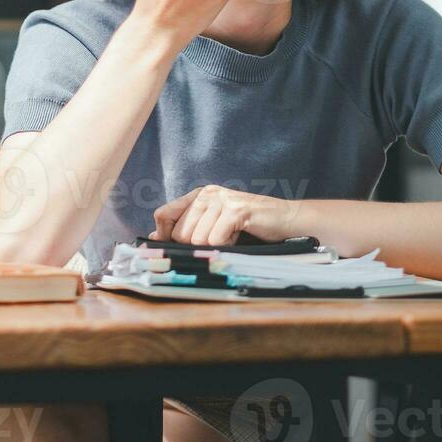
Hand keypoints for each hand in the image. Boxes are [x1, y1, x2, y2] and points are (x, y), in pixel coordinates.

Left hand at [149, 184, 300, 245]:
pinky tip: (239, 237)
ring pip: (197, 239)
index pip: (163, 214)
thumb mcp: (214, 226)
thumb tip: (155, 238)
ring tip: (232, 237)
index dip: (164, 235)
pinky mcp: (236, 210)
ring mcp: (221, 199)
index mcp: (199, 195)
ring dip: (215, 246)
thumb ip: (187, 228)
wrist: (287, 220)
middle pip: (179, 233)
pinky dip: (227, 246)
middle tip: (219, 240)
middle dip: (197, 246)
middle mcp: (207, 193)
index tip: (174, 249)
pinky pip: (215, 240)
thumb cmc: (251, 227)